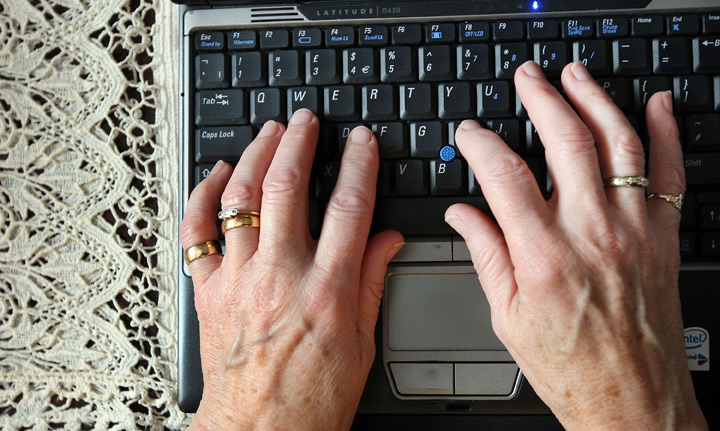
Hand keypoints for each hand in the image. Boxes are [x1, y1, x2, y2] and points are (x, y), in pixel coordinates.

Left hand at [181, 110, 403, 430]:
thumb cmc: (312, 399)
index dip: (358, 164)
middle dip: (298, 142)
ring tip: (268, 132)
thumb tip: (388, 239)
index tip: (361, 141)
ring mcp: (239, 280)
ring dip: (255, 156)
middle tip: (306, 121)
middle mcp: (281, 276)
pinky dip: (203, 197)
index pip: (349, 207)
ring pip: (241, 199)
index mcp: (327, 290)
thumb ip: (372, 281)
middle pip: (287, 187)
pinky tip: (216, 174)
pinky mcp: (209, 291)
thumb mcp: (362, 343)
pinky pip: (197, 232)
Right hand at [445, 62, 707, 430]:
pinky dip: (665, 132)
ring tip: (575, 74)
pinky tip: (656, 106)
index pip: (504, 175)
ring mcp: (633, 230)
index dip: (481, 143)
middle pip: (565, 142)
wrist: (633, 401)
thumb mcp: (508, 317)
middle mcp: (591, 234)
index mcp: (543, 256)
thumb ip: (486, 255)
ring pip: (618, 144)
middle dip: (542, 98)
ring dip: (595, 100)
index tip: (470, 133)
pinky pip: (670, 172)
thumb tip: (462, 214)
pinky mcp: (663, 237)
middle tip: (528, 77)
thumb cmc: (572, 366)